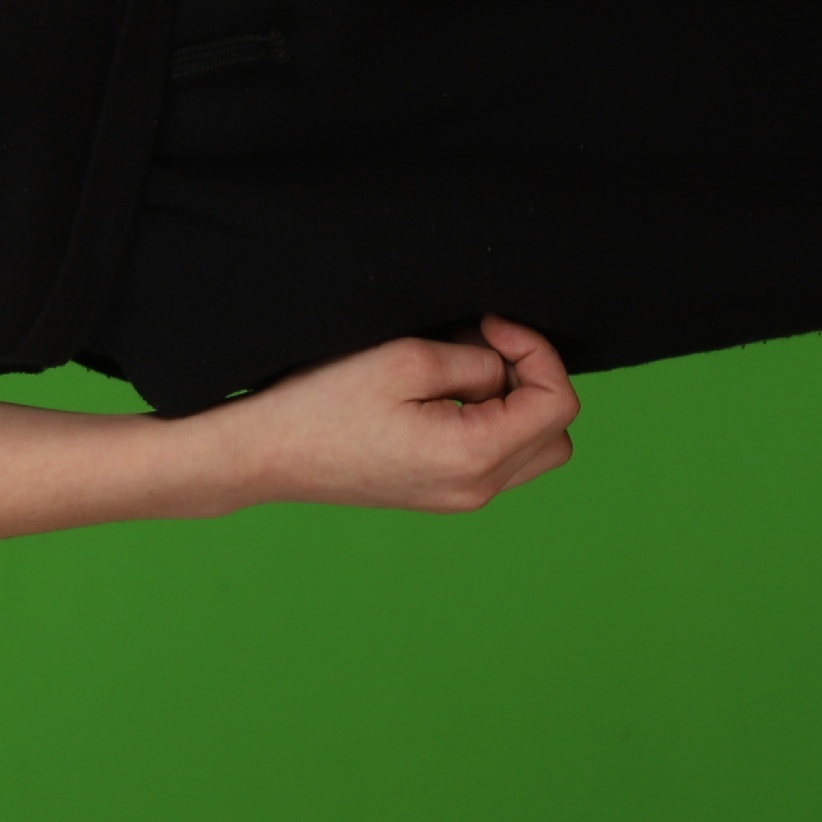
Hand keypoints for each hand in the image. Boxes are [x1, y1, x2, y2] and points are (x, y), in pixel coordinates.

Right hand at [212, 315, 581, 513]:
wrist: (264, 452)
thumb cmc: (322, 403)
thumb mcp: (406, 359)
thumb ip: (476, 360)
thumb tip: (504, 364)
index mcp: (475, 457)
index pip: (557, 403)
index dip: (536, 350)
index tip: (490, 323)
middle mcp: (477, 489)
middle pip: (554, 431)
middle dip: (528, 380)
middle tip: (478, 347)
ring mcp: (459, 498)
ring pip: (530, 448)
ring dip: (510, 404)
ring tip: (454, 372)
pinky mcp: (439, 494)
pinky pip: (495, 458)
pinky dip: (486, 422)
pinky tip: (436, 396)